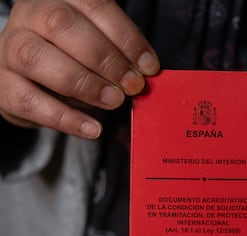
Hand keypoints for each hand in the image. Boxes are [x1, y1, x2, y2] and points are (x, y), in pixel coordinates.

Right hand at [0, 0, 159, 138]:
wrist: (31, 77)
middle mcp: (29, 17)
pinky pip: (28, 101)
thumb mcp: (98, 46)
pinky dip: (65, 118)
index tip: (149, 66)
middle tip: (132, 85)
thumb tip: (145, 72)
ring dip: (83, 83)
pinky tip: (93, 129)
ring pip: (36, 58)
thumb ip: (119, 54)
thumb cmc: (73, 57)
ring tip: (114, 101)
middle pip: (60, 24)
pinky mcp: (2, 86)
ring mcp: (9, 49)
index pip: (94, 6)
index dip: (125, 37)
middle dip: (104, 58)